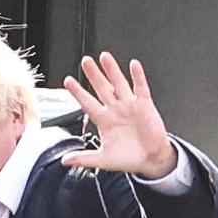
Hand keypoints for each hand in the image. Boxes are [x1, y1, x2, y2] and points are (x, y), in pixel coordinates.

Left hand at [62, 52, 176, 178]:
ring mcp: (129, 106)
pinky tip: (133, 65)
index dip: (78, 92)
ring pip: (119, 84)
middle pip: (102, 88)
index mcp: (104, 121)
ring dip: (112, 70)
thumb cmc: (128, 158)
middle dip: (93, 75)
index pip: (87, 103)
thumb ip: (84, 158)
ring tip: (105, 57)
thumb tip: (66, 161)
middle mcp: (115, 110)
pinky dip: (137, 76)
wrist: (151, 160)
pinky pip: (140, 88)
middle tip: (85, 61)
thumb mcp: (103, 160)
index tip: (68, 81)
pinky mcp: (145, 105)